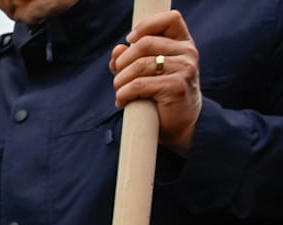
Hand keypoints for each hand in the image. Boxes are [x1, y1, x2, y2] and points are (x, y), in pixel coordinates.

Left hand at [111, 12, 201, 154]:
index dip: (146, 26)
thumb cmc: (162, 97)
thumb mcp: (148, 74)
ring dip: (120, 80)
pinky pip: (138, 85)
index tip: (130, 40)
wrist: (181, 125)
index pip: (170, 19)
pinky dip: (123, 94)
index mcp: (183, 44)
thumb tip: (117, 49)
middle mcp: (187, 53)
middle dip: (123, 61)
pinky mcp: (176, 87)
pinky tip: (123, 101)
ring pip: (139, 65)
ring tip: (120, 91)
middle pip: (145, 43)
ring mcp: (184, 69)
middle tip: (118, 78)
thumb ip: (132, 59)